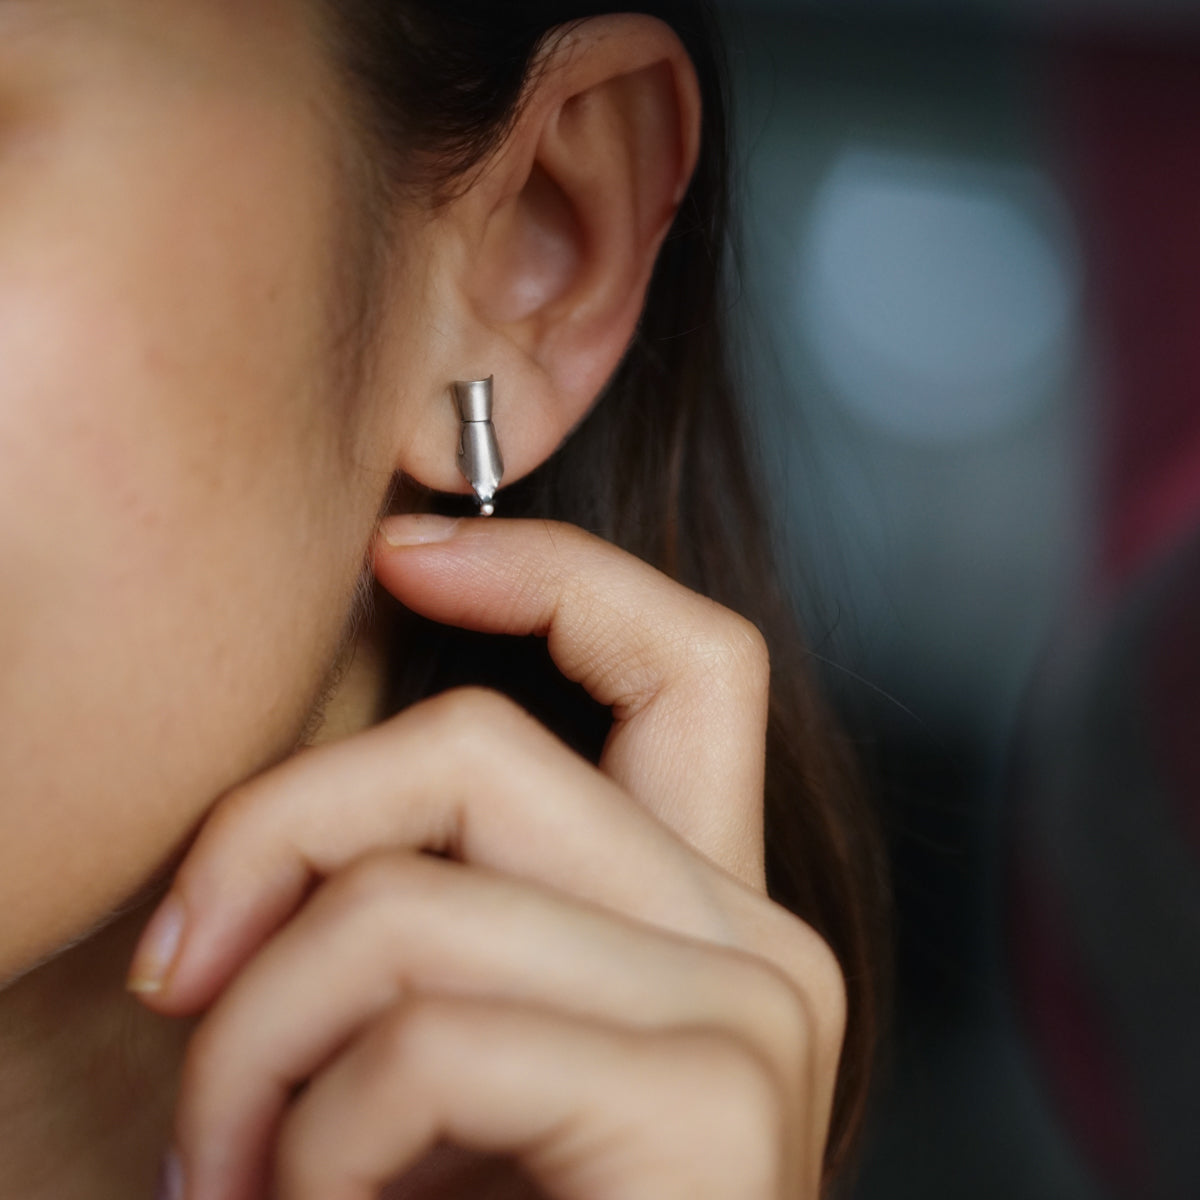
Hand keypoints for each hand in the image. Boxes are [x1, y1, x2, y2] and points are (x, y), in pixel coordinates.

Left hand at [129, 515, 846, 1199]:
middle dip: (276, 831)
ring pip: (415, 898)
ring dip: (251, 1041)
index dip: (551, 571)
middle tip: (175, 978)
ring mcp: (750, 1023)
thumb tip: (292, 844)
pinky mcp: (709, 1115)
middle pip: (480, 751)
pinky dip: (307, 1142)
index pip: (687, 657)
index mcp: (702, 910)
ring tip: (216, 1164)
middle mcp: (758, 943)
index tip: (406, 551)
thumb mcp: (447, 1053)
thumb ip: (435, 915)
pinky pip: (428, 1036)